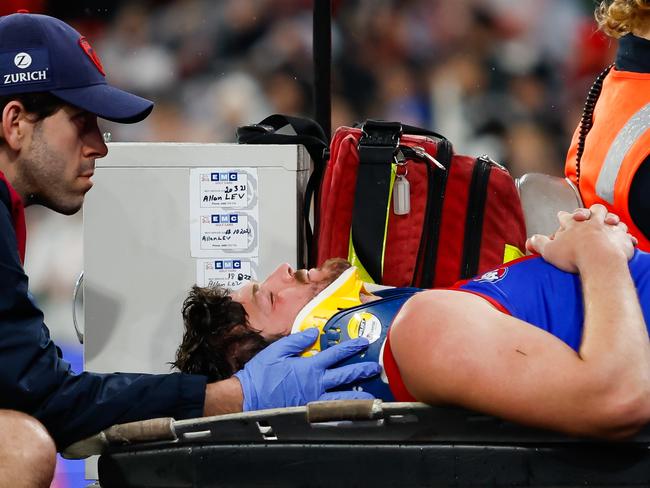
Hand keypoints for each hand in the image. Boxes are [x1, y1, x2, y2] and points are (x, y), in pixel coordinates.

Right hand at [234, 328, 380, 410]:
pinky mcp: (309, 414)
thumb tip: (314, 333)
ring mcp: (314, 401)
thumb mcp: (277, 351)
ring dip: (358, 394)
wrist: (247, 399)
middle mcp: (316, 384)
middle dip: (361, 370)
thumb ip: (297, 341)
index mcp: (309, 366)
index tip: (362, 343)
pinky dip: (344, 415)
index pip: (335, 354)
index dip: (351, 347)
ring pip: (343, 398)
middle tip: (374, 367)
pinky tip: (353, 415)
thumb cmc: (260, 375)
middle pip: (345, 376)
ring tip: (371, 394)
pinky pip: (331, 415)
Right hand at [525, 204, 636, 272]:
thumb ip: (539, 243)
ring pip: (609, 217)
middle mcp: (590, 222)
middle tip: (587, 214)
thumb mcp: (549, 251)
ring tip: (608, 220)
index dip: (563, 216)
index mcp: (573, 225)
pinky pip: (624, 231)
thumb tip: (530, 240)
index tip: (562, 215)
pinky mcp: (620, 236)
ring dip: (608, 218)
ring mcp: (607, 228)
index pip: (566, 217)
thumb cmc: (573, 255)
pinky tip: (623, 234)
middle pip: (590, 211)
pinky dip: (623, 232)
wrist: (598, 260)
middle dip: (589, 211)